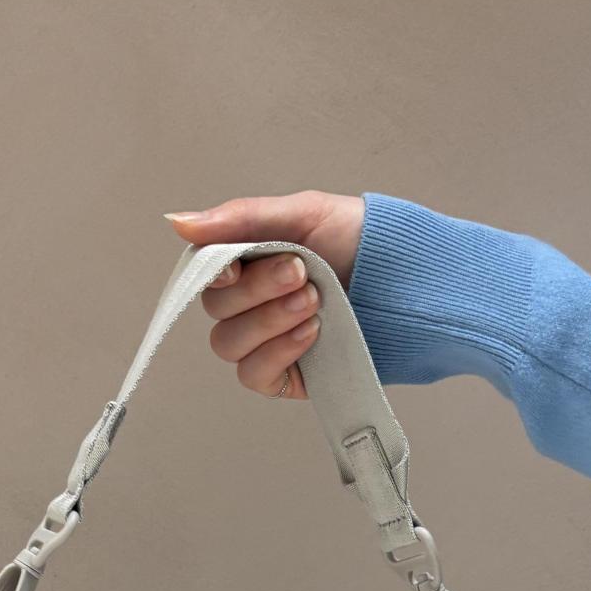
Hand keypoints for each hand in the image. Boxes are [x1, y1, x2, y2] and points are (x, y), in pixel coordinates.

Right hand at [163, 191, 366, 401]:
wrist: (414, 285)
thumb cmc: (364, 244)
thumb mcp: (305, 214)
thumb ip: (241, 218)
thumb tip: (177, 222)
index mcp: (249, 260)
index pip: (203, 271)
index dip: (211, 272)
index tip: (234, 267)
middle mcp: (251, 302)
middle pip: (215, 308)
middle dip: (258, 290)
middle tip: (302, 273)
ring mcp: (266, 342)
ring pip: (229, 343)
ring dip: (268, 321)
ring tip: (313, 301)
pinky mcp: (285, 376)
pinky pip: (254, 375)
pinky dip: (277, 352)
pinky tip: (311, 333)